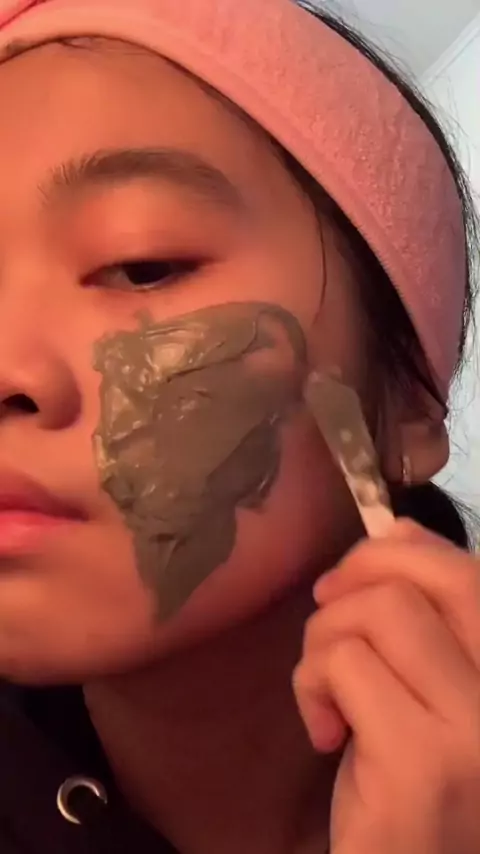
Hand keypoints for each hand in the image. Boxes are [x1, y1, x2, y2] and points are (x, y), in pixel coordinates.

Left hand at [293, 520, 479, 853]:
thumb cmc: (417, 786)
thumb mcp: (429, 688)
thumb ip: (426, 615)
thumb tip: (396, 530)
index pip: (469, 568)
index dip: (399, 550)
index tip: (350, 579)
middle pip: (430, 577)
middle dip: (356, 577)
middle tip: (325, 614)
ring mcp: (476, 730)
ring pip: (379, 611)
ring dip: (324, 641)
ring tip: (325, 694)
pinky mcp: (422, 762)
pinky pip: (344, 664)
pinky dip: (312, 685)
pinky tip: (327, 734)